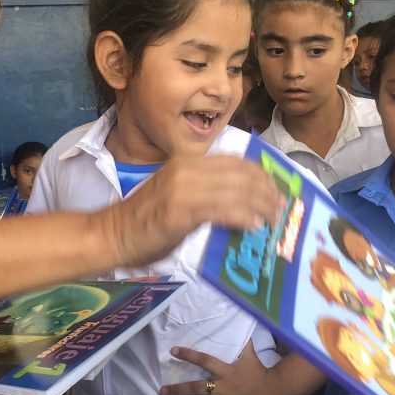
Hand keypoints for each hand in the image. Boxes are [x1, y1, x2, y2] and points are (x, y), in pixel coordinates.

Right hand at [100, 155, 282, 267]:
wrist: (114, 233)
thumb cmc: (146, 219)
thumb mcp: (179, 194)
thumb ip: (206, 192)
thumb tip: (242, 202)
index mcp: (188, 161)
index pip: (236, 162)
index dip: (261, 175)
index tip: (276, 190)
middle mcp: (187, 168)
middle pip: (241, 174)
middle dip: (266, 191)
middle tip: (281, 206)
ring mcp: (183, 189)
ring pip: (236, 191)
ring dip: (261, 205)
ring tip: (274, 218)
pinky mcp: (181, 211)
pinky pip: (221, 210)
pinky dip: (242, 217)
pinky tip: (254, 225)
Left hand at [159, 342, 281, 394]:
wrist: (279, 391)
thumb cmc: (262, 372)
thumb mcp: (251, 355)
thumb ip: (241, 343)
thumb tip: (242, 321)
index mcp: (227, 370)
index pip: (204, 360)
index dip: (188, 355)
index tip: (173, 352)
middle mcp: (224, 387)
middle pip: (196, 388)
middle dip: (178, 389)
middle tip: (162, 391)